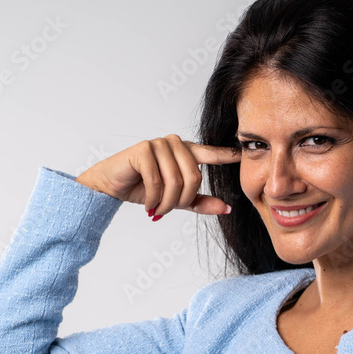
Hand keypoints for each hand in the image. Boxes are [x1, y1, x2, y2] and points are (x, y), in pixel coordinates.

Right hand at [76, 135, 241, 218]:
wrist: (110, 186)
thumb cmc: (141, 188)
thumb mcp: (175, 198)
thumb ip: (200, 201)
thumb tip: (227, 208)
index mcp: (185, 151)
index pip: (211, 153)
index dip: (227, 154)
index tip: (242, 153)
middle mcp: (174, 143)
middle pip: (194, 177)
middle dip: (181, 201)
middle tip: (166, 210)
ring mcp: (159, 144)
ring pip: (176, 181)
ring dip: (166, 202)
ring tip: (155, 208)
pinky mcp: (144, 150)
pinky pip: (157, 181)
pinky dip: (152, 198)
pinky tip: (146, 202)